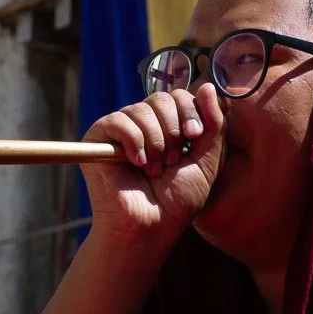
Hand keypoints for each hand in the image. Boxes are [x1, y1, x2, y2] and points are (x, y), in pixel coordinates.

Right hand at [81, 85, 226, 247]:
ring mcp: (121, 129)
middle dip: (174, 129)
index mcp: (169, 126)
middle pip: (162, 98)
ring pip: (141, 109)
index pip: (180, 96)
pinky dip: (133, 141)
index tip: (195, 136)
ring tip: (154, 169)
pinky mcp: (98, 137)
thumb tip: (207, 86)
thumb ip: (214, 125)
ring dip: (155, 142)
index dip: (190, 111)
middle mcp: (144, 123)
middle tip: (173, 160)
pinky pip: (118, 121)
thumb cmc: (177, 201)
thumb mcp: (207, 161)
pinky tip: (137, 164)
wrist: (150, 227)